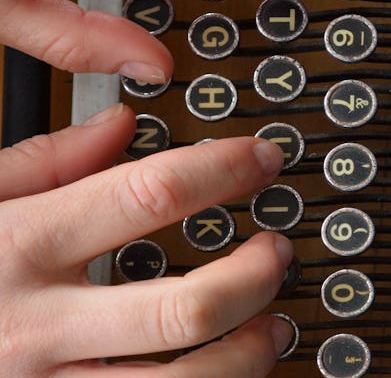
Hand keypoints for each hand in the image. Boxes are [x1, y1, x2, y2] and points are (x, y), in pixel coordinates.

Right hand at [0, 104, 295, 375]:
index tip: (261, 159)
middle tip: (277, 252)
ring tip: (273, 327)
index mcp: (23, 246)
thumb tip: (120, 124)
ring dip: (248, 355)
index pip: (151, 195)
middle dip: (255, 277)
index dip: (224, 170)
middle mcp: (41, 324)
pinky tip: (225, 369)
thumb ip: (44, 164)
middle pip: (188, 307)